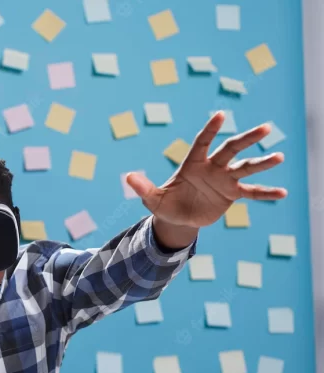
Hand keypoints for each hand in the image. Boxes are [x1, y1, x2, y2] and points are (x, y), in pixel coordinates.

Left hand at [126, 112, 286, 229]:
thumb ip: (143, 187)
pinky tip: (282, 193)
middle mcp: (212, 168)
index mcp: (192, 163)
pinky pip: (252, 193)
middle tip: (265, 128)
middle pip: (230, 149)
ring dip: (262, 163)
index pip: (202, 142)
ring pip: (245, 167)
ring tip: (279, 156)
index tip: (220, 115)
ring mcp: (224, 180)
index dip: (210, 130)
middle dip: (246, 139)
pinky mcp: (232, 195)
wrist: (178, 219)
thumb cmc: (165, 204)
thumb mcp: (152, 198)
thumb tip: (128, 177)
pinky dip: (265, 193)